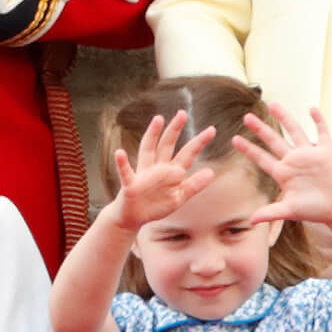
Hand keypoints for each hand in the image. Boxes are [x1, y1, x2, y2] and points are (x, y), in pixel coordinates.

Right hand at [107, 110, 215, 233]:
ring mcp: (143, 174)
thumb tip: (211, 172)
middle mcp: (157, 168)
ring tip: (158, 119)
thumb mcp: (178, 198)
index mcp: (170, 171)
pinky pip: (126, 172)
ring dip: (152, 135)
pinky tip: (119, 153)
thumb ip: (193, 185)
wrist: (132, 217)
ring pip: (148, 150)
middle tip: (183, 113)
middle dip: (175, 129)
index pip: (186, 153)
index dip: (198, 142)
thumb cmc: (155, 206)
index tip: (212, 130)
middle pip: (167, 144)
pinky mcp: (131, 185)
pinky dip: (122, 163)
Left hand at [234, 104, 331, 227]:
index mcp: (283, 173)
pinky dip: (318, 121)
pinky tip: (312, 108)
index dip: (248, 149)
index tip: (234, 139)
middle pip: (274, 140)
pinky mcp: (326, 153)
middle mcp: (294, 161)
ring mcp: (309, 155)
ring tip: (273, 104)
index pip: (262, 158)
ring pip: (295, 131)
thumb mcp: (290, 211)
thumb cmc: (314, 211)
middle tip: (246, 116)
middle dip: (260, 129)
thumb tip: (250, 221)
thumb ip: (271, 212)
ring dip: (285, 117)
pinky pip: (322, 133)